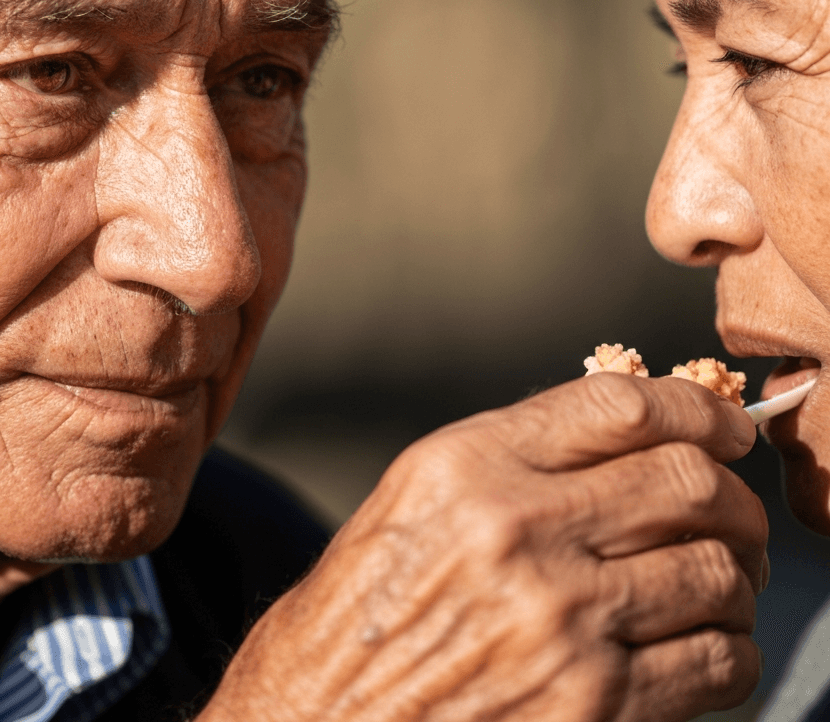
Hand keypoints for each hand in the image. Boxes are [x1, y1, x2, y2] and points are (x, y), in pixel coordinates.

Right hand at [200, 372, 766, 721]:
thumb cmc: (362, 612)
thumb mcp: (416, 501)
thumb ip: (515, 457)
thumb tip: (630, 430)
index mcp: (466, 465)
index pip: (622, 407)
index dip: (696, 409)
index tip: (723, 426)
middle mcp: (514, 531)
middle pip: (688, 482)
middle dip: (732, 493)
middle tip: (732, 510)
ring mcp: (558, 623)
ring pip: (717, 571)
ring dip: (737, 573)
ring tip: (718, 580)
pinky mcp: (592, 710)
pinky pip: (716, 663)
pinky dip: (730, 649)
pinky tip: (701, 644)